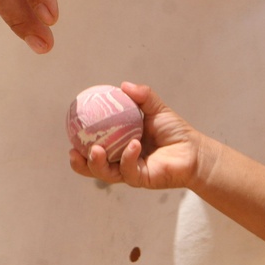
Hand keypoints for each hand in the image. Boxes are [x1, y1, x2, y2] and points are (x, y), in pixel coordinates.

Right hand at [68, 82, 207, 188]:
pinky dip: (128, 158)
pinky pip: (129, 171)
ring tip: (97, 150)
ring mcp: (131, 172)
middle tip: (75, 151)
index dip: (79, 145)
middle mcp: (121, 161)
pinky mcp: (142, 179)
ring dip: (98, 163)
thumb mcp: (156, 109)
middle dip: (81, 163)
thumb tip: (123, 85)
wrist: (194, 149)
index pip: (94, 149)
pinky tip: (133, 146)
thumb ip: (142, 96)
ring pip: (107, 174)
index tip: (70, 135)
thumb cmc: (174, 131)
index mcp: (119, 146)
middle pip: (94, 167)